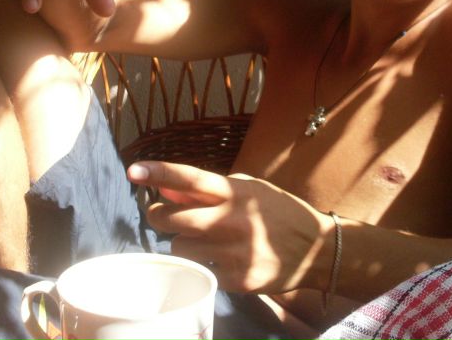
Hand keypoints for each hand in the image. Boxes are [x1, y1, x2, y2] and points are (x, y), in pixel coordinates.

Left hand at [127, 161, 330, 293]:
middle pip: (173, 218)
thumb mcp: (248, 190)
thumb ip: (208, 190)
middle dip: (159, 216)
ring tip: (203, 239)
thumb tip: (167, 189)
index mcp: (237, 192)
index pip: (192, 179)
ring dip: (183, 243)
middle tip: (162, 215)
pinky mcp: (239, 280)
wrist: (318, 249)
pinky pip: (201, 271)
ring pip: (181, 248)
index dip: (160, 173)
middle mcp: (234, 220)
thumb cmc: (277, 213)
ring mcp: (236, 253)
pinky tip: (222, 258)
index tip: (133, 171)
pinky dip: (203, 264)